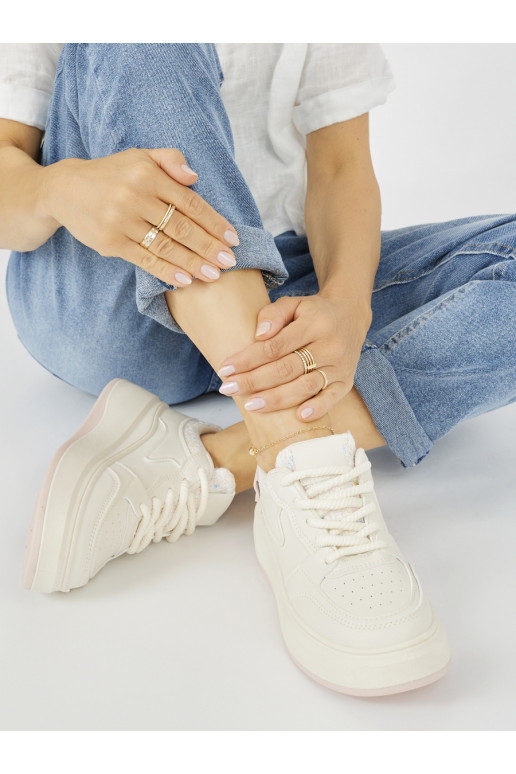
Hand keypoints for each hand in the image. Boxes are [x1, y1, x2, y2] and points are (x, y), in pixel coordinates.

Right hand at [44, 147, 238, 285]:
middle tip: (230, 262)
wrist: (65, 189)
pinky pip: (145, 259)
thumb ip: (169, 160)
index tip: (232, 239)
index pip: (190, 202)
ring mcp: (122, 221)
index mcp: (147, 175)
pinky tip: (184, 280)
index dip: (214, 222)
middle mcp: (135, 197)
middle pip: (182, 227)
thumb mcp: (139, 156)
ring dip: (192, 263)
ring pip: (166, 246)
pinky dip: (166, 271)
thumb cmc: (111, 174)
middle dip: (209, 247)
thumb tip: (194, 177)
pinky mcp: (111, 242)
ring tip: (213, 275)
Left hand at [218, 293, 371, 419]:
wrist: (350, 316)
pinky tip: (298, 417)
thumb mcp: (294, 303)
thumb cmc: (313, 313)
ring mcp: (339, 366)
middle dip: (255, 381)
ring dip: (276, 399)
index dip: (249, 359)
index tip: (225, 369)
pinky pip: (332, 398)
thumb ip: (273, 314)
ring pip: (305, 386)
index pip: (276, 346)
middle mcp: (329, 346)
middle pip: (287, 369)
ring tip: (250, 405)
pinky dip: (317, 408)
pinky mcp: (346, 381)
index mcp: (314, 324)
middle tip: (229, 389)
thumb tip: (258, 335)